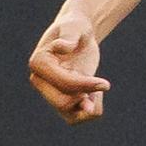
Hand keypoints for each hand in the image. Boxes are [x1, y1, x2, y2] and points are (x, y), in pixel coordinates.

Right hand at [28, 9, 110, 124]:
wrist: (78, 36)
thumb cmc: (75, 28)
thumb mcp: (75, 27)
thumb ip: (69, 37)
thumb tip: (64, 48)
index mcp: (39, 63)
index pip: (64, 83)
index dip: (86, 85)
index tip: (106, 83)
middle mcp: (40, 81)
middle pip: (63, 103)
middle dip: (87, 95)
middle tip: (104, 84)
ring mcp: (49, 93)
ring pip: (70, 116)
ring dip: (89, 107)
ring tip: (99, 90)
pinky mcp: (62, 101)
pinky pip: (75, 119)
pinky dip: (90, 111)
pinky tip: (96, 94)